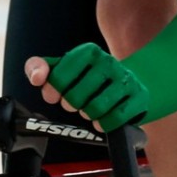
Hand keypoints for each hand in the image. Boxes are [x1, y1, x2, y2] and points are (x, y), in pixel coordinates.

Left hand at [26, 43, 149, 132]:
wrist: (127, 82)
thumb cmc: (89, 78)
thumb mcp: (63, 69)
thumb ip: (38, 67)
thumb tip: (37, 78)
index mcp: (88, 52)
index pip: (60, 76)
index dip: (53, 91)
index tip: (55, 96)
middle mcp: (109, 62)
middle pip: (75, 97)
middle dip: (72, 104)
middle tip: (76, 103)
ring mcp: (126, 79)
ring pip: (95, 108)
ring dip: (88, 114)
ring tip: (89, 109)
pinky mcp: (139, 96)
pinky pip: (115, 118)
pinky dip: (105, 124)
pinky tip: (102, 120)